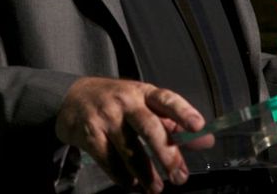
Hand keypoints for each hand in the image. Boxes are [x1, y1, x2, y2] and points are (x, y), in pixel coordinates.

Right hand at [55, 77, 205, 193]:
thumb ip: (174, 122)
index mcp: (144, 92)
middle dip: (166, 154)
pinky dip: (121, 175)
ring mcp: (105, 116)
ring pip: (128, 149)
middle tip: (179, 176)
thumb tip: (206, 141)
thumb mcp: (144, 104)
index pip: (167, 99)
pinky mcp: (88, 133)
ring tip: (156, 189)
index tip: (198, 126)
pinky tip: (131, 184)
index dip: (183, 112)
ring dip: (144, 173)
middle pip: (149, 127)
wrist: (71, 97)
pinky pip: (108, 159)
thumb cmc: (115, 102)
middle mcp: (125, 101)